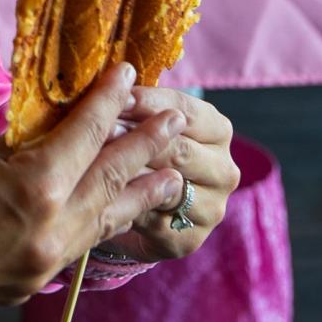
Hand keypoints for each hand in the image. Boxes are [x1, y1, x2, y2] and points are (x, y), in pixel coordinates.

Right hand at [0, 63, 187, 321]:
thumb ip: (17, 148)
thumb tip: (50, 134)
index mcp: (33, 188)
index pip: (86, 135)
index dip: (109, 101)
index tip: (128, 74)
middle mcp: (51, 230)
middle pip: (111, 181)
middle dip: (146, 149)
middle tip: (176, 121)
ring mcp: (44, 265)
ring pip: (105, 222)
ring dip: (139, 195)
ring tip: (172, 177)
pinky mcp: (31, 286)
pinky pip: (77, 248)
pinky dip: (100, 225)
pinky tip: (113, 214)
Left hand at [98, 86, 239, 261]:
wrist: (139, 210)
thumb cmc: (139, 152)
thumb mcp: (142, 122)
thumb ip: (135, 104)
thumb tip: (108, 82)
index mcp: (218, 130)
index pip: (185, 108)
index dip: (148, 101)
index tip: (116, 94)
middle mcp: (224, 169)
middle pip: (179, 149)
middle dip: (136, 138)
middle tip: (100, 130)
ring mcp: (212, 207)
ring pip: (169, 186)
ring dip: (131, 173)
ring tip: (97, 161)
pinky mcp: (190, 239)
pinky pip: (155, 220)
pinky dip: (128, 207)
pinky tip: (102, 197)